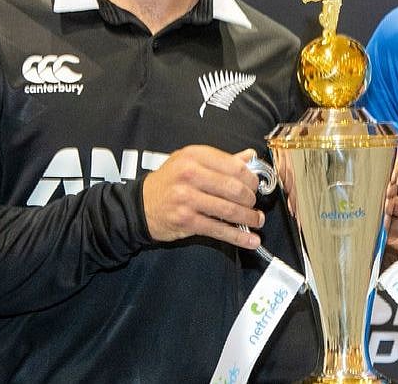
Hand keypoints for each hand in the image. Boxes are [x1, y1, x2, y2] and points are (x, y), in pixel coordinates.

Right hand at [142, 146, 264, 249]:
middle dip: (250, 199)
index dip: (250, 178)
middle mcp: (190, 175)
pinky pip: (219, 230)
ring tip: (257, 220)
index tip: (255, 186)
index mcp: (194, 156)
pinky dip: (238, 237)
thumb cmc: (169, 181)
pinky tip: (251, 240)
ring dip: (249, 218)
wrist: (140, 206)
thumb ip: (221, 160)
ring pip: (229, 210)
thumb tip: (250, 156)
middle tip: (254, 204)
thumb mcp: (190, 162)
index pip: (233, 166)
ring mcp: (187, 199)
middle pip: (234, 188)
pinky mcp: (186, 221)